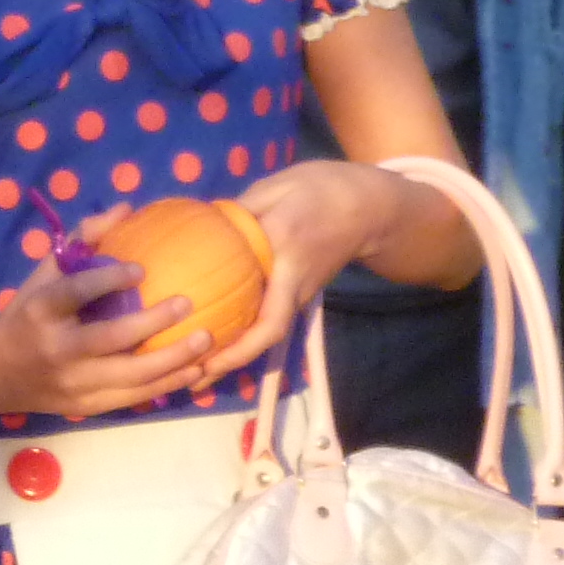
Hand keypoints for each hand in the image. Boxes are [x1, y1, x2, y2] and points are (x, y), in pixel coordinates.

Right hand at [0, 242, 209, 421]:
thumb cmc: (28, 313)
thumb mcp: (46, 273)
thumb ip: (84, 239)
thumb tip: (127, 209)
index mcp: (42, 309)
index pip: (75, 292)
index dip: (107, 280)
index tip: (142, 270)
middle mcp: (58, 348)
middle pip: (109, 339)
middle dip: (152, 324)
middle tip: (187, 304)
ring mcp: (74, 383)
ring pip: (129, 377)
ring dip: (172, 361)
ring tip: (205, 342)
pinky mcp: (89, 406)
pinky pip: (134, 398)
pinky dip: (167, 385)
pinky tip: (195, 372)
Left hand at [200, 160, 442, 388]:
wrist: (369, 206)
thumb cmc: (320, 189)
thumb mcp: (277, 186)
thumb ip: (241, 210)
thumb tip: (203, 230)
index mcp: (285, 246)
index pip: (264, 298)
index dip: (238, 334)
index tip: (204, 347)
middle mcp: (293, 281)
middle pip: (267, 332)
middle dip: (233, 359)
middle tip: (194, 379)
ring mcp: (301, 292)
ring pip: (269, 331)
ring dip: (237, 353)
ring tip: (199, 371)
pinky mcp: (302, 293)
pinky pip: (272, 319)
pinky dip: (247, 334)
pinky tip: (220, 338)